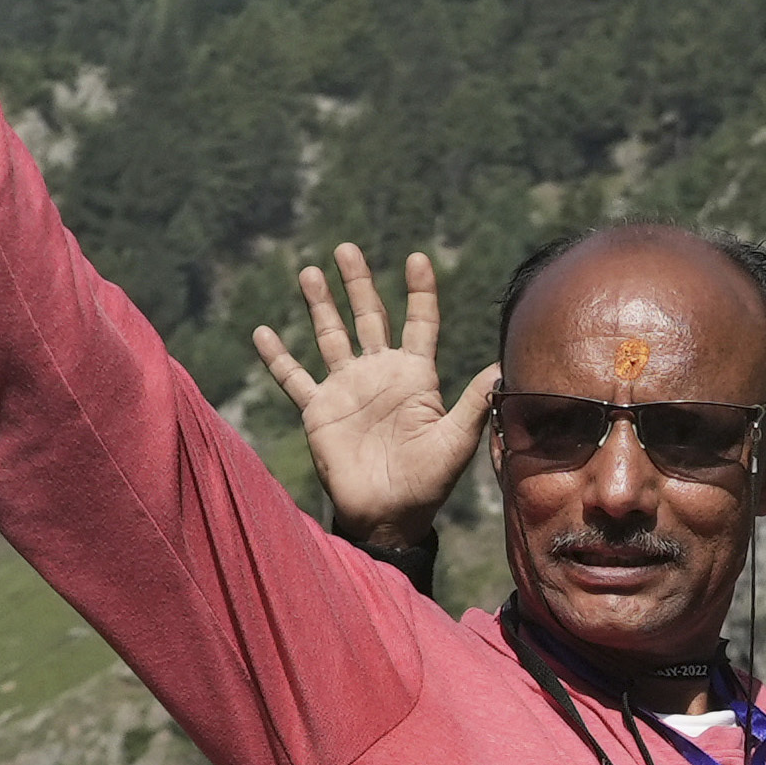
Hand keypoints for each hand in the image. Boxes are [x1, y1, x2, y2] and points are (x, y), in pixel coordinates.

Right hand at [245, 245, 498, 542]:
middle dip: (358, 283)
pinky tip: (263, 332)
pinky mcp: (319, 410)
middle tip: (347, 249)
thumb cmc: (428, 482)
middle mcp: (380, 373)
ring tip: (310, 272)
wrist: (388, 515)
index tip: (417, 259)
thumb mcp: (456, 440)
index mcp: (416, 376)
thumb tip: (502, 367)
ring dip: (320, 305)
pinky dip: (278, 357)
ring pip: (331, 335)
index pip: (420, 323)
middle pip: (370, 316)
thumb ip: (473, 402)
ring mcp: (347, 388)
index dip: (419, 291)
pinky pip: (294, 378)